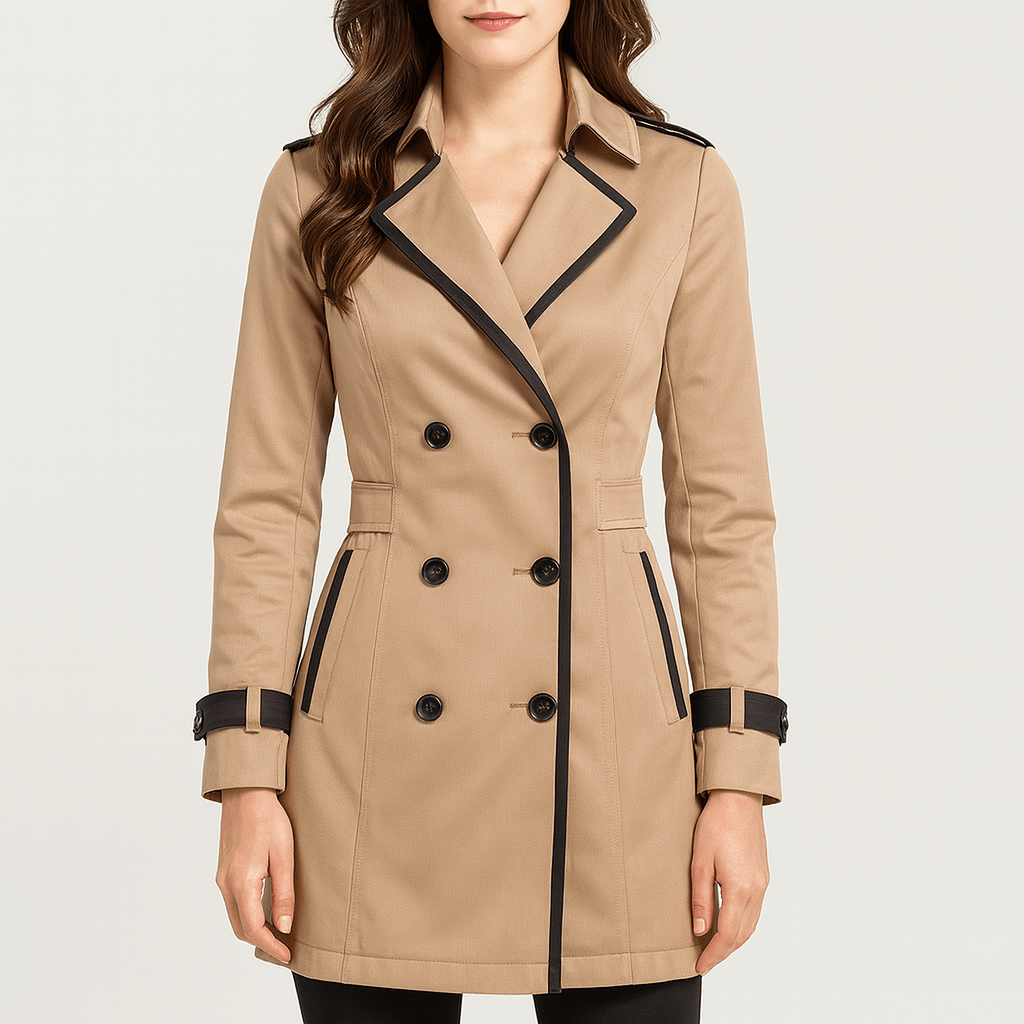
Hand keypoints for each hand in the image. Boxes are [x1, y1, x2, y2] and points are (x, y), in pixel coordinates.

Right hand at [216, 787, 293, 962]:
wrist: (246, 793)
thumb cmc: (268, 820)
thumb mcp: (283, 856)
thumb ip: (283, 894)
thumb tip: (283, 926)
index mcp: (241, 882)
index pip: (253, 929)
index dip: (271, 946)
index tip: (287, 955)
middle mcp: (226, 884)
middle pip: (240, 928)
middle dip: (262, 942)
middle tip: (285, 947)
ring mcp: (222, 877)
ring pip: (235, 916)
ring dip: (254, 929)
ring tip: (278, 932)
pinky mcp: (224, 870)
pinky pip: (233, 902)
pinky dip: (247, 914)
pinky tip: (265, 910)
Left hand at [691, 788, 768, 974]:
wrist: (738, 800)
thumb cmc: (716, 825)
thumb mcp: (700, 862)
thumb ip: (701, 899)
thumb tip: (701, 931)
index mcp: (740, 888)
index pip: (727, 934)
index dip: (713, 954)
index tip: (699, 966)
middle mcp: (757, 890)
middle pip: (742, 934)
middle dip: (723, 953)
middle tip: (704, 963)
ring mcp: (763, 883)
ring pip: (751, 925)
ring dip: (734, 941)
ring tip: (714, 949)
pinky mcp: (763, 876)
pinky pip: (756, 911)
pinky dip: (743, 926)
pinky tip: (730, 925)